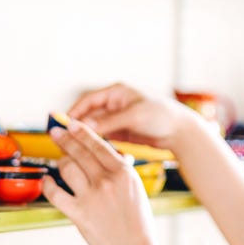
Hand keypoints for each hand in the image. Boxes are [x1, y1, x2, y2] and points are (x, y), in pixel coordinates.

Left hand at [43, 120, 158, 244]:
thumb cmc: (139, 225)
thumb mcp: (137, 191)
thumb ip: (123, 172)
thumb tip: (115, 156)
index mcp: (123, 172)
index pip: (98, 144)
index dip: (81, 132)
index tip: (71, 124)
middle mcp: (107, 181)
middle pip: (79, 152)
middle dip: (65, 139)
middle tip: (56, 132)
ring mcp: (92, 197)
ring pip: (67, 168)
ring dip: (60, 161)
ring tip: (59, 160)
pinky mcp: (79, 214)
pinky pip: (56, 193)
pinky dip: (48, 185)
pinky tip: (47, 180)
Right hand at [68, 83, 201, 150]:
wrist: (180, 131)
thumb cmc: (161, 116)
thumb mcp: (134, 116)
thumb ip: (109, 122)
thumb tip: (85, 127)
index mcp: (117, 92)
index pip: (88, 100)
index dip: (74, 111)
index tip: (63, 123)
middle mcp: (114, 104)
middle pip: (89, 114)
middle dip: (77, 125)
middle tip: (64, 138)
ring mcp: (117, 119)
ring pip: (94, 127)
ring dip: (85, 136)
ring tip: (73, 147)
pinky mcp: (121, 132)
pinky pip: (103, 137)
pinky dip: (95, 143)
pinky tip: (89, 152)